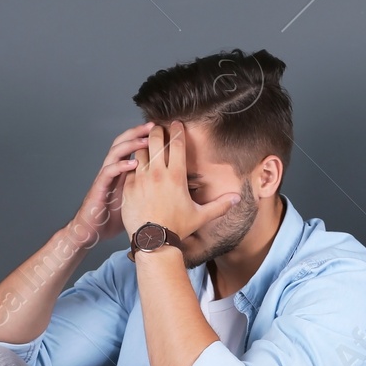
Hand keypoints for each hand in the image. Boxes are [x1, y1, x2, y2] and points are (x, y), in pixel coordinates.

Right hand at [69, 121, 155, 245]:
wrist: (93, 230)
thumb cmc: (115, 216)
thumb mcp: (137, 199)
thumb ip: (149, 188)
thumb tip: (176, 188)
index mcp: (124, 171)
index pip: (135, 147)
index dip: (147, 137)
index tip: (163, 131)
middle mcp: (115, 170)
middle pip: (124, 142)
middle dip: (138, 132)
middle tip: (155, 126)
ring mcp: (106, 177)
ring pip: (115, 152)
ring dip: (130, 144)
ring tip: (146, 140)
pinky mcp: (99, 188)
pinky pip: (108, 172)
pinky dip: (120, 166)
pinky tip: (132, 164)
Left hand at [119, 120, 241, 238]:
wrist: (153, 242)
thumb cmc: (177, 228)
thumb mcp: (201, 216)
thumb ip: (220, 205)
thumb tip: (237, 198)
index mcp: (176, 176)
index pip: (176, 144)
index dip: (177, 130)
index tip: (176, 123)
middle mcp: (157, 173)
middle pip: (154, 140)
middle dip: (156, 130)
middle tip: (158, 128)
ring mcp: (140, 179)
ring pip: (140, 151)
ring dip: (144, 146)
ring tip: (147, 145)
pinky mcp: (128, 187)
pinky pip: (129, 169)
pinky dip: (133, 165)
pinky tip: (136, 166)